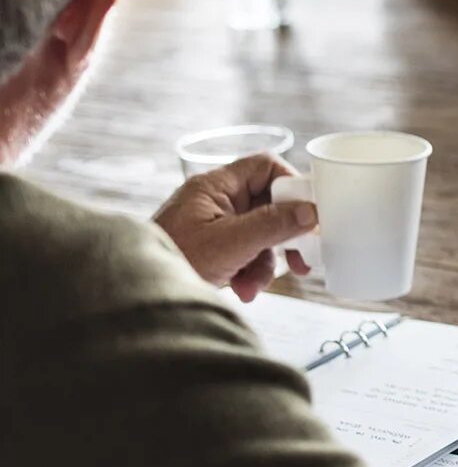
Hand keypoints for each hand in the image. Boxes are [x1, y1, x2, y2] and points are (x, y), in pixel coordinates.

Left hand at [153, 153, 317, 301]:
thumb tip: (310, 212)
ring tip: (254, 286)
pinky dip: (250, 271)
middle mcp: (215, 201)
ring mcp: (214, 225)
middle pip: (268, 204)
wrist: (139, 300)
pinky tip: (243, 289)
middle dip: (283, 235)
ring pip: (260, 232)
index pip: (265, 167)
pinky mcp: (213, 248)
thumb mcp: (231, 243)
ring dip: (265, 262)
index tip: (310, 211)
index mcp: (214, 186)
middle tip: (302, 255)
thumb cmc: (174, 262)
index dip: (291, 185)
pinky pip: (246, 251)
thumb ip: (273, 224)